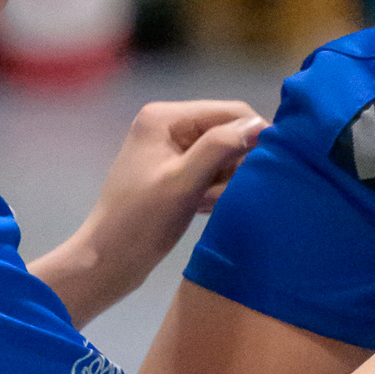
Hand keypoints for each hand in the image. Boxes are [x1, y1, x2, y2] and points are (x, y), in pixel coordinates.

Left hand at [42, 99, 262, 325]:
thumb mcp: (183, 181)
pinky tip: (203, 209)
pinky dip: (215, 191)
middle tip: (225, 194)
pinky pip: (212, 174)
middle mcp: (168, 126)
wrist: (108, 261)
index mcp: (165, 117)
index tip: (266, 169)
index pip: (231, 112)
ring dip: (227, 181)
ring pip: (224, 156)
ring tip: (208, 205)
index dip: (253, 137)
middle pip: (228, 133)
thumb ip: (220, 147)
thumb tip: (260, 125)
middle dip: (236, 164)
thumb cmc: (141, 222)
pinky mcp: (174, 174)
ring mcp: (170, 150)